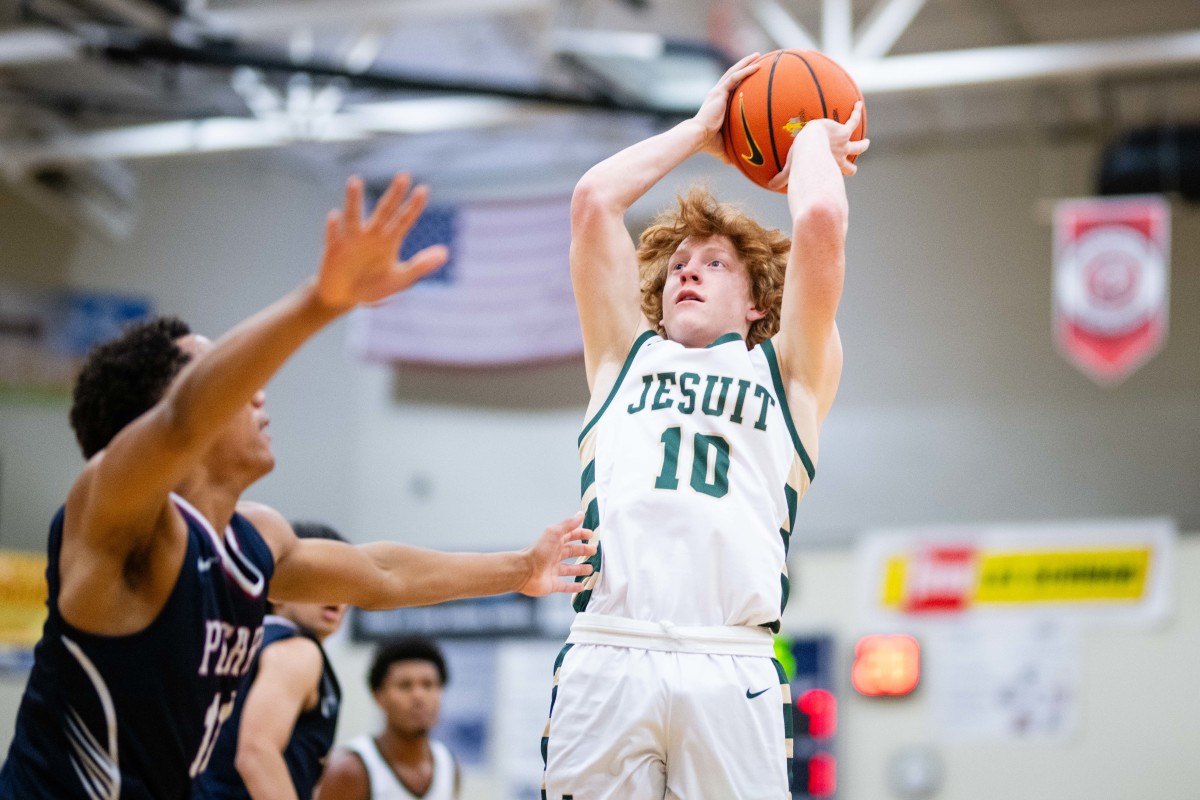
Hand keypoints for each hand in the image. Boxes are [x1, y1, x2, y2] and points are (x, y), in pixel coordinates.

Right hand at [315, 174, 448, 309]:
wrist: (344, 297)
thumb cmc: (373, 287)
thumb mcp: (399, 279)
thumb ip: (420, 266)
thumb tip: (445, 253)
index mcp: (389, 240)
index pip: (404, 220)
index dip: (414, 206)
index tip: (424, 190)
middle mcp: (371, 235)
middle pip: (384, 211)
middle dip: (394, 195)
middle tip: (404, 176)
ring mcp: (351, 240)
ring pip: (353, 217)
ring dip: (354, 200)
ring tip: (355, 181)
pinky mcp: (333, 250)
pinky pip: (333, 237)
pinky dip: (333, 227)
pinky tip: (334, 215)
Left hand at [517, 512, 595, 596]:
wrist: (524, 571)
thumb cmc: (538, 551)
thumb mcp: (554, 533)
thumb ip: (568, 524)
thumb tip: (580, 514)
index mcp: (554, 542)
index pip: (570, 536)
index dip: (580, 534)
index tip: (591, 534)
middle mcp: (553, 556)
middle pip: (571, 552)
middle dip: (582, 550)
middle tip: (593, 551)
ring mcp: (553, 570)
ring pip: (569, 569)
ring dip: (580, 569)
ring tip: (590, 569)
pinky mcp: (552, 584)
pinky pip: (565, 586)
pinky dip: (573, 587)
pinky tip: (581, 586)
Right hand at [694, 52, 760, 161]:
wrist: (696, 137)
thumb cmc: (708, 144)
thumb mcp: (725, 146)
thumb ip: (735, 149)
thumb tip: (745, 165)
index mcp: (717, 103)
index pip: (730, 87)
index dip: (740, 79)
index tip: (750, 74)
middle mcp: (717, 94)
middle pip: (733, 74)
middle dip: (744, 65)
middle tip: (757, 57)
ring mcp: (718, 92)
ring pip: (734, 71)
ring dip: (746, 62)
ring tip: (758, 55)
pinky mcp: (719, 92)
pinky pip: (735, 77)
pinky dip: (746, 70)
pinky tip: (758, 65)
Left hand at [766, 101, 870, 190]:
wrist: (809, 143)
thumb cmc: (800, 158)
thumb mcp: (791, 167)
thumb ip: (782, 177)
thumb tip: (769, 186)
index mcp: (830, 166)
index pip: (839, 173)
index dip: (841, 173)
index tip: (839, 173)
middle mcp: (839, 158)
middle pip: (852, 166)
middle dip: (853, 165)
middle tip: (853, 165)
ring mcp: (843, 144)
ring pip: (859, 146)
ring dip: (863, 145)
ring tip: (866, 142)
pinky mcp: (843, 131)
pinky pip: (853, 120)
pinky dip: (857, 112)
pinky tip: (858, 103)